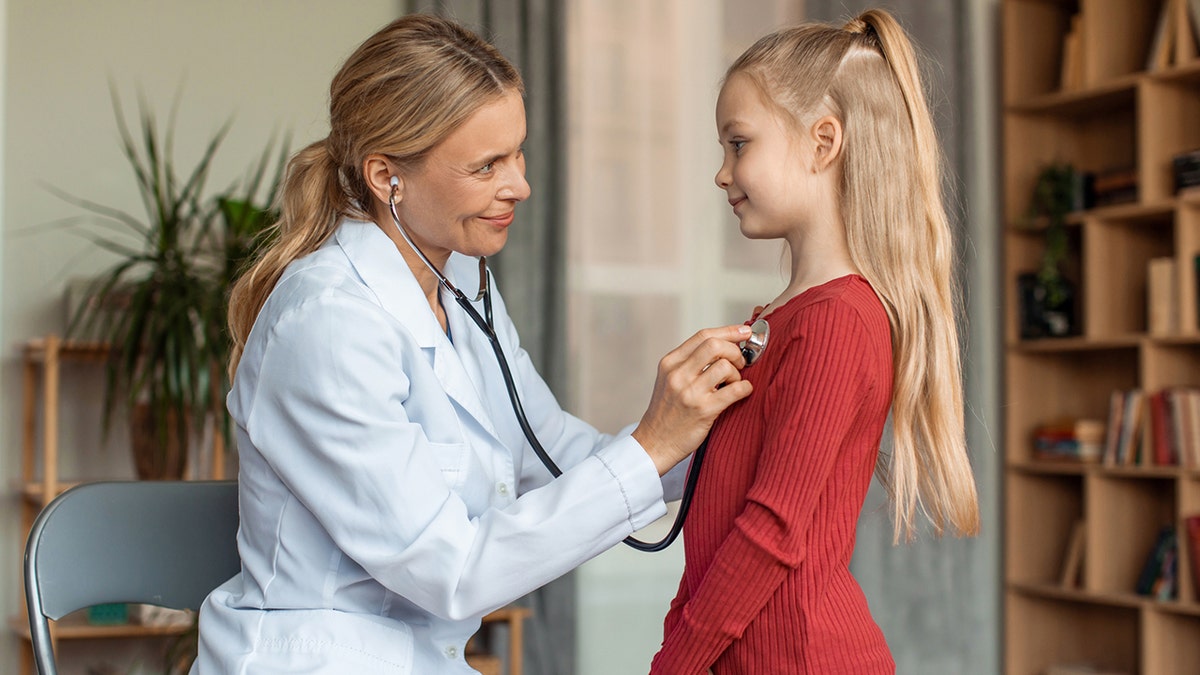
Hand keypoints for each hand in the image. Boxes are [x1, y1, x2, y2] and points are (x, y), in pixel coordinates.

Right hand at [632, 325, 753, 474]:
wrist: (654, 443)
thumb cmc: (666, 412)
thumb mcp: (669, 380)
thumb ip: (689, 362)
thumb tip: (723, 346)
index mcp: (670, 363)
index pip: (702, 336)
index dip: (728, 331)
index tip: (744, 331)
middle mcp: (678, 375)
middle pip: (715, 345)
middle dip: (735, 350)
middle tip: (740, 362)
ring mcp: (690, 393)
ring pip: (725, 366)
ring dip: (737, 373)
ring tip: (734, 382)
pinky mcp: (703, 410)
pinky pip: (735, 390)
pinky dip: (745, 388)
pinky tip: (743, 391)